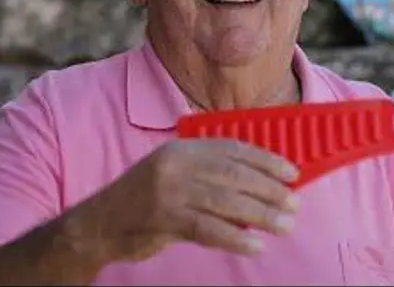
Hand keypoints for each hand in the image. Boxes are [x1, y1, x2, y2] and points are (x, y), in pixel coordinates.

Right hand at [89, 139, 299, 260]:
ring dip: (261, 214)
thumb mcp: (175, 174)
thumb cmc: (146, 200)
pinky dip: (235, 237)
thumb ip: (211, 175)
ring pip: (226, 201)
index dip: (266, 160)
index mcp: (183, 149)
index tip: (291, 173)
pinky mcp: (163, 219)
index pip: (233, 149)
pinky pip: (208, 229)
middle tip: (294, 203)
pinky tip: (255, 245)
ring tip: (285, 224)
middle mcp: (176, 164)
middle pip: (234, 174)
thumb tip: (261, 186)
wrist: (99, 224)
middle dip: (269, 189)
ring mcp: (169, 191)